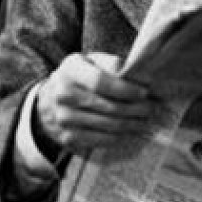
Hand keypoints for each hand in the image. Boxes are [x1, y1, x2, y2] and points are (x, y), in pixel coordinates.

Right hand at [34, 52, 154, 155]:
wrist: (48, 101)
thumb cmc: (79, 78)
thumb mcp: (90, 61)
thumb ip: (112, 64)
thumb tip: (140, 75)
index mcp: (70, 70)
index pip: (100, 82)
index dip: (126, 89)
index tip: (144, 93)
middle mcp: (63, 94)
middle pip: (108, 106)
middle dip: (135, 109)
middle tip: (152, 109)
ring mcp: (64, 118)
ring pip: (108, 125)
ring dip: (132, 124)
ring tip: (146, 121)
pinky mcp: (67, 137)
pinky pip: (101, 139)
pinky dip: (120, 136)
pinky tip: (131, 131)